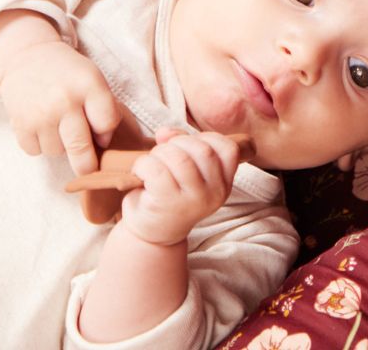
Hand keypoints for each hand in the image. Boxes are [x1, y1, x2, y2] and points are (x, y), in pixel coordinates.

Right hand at [0, 39, 121, 176]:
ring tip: (58, 124)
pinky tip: (41, 125)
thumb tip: (102, 144)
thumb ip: (104, 107)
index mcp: (89, 84)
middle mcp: (65, 100)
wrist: (26, 57)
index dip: (106, 131)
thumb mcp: (92, 78)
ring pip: (58, 152)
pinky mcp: (20, 125)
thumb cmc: (67, 72)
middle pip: (81, 148)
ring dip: (60, 146)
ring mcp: (41, 115)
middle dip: (87, 165)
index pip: (107, 123)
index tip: (102, 133)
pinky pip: (37, 151)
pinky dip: (40, 144)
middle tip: (88, 167)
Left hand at [120, 128, 241, 246]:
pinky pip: (157, 170)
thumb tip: (164, 131)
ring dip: (160, 152)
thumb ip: (182, 146)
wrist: (152, 236)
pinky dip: (143, 163)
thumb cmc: (169, 197)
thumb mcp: (186, 171)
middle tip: (162, 154)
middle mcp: (214, 194)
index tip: (186, 146)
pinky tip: (139, 171)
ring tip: (151, 162)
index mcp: (223, 184)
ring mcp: (193, 201)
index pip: (228, 149)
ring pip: (180, 158)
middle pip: (203, 150)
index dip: (205, 138)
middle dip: (177, 143)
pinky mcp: (168, 204)